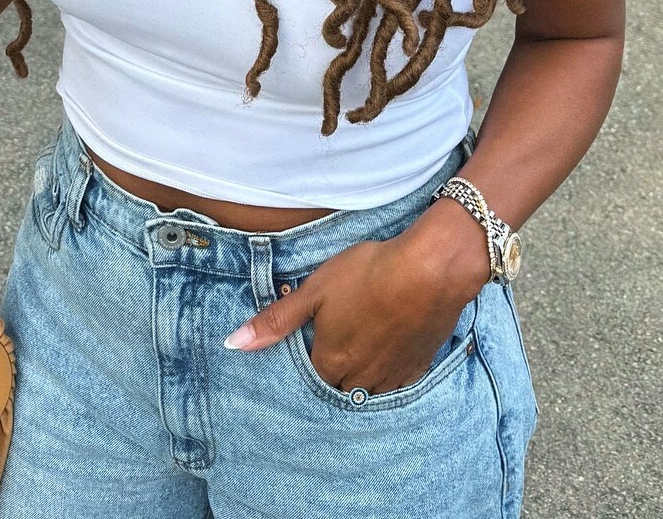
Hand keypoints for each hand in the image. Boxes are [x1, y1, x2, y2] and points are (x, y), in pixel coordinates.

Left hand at [222, 205, 489, 394]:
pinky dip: (389, 376)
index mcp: (331, 362)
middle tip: (332, 352)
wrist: (430, 271)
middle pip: (338, 388)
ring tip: (357, 357)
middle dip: (333, 375)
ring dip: (360, 380)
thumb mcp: (315, 290)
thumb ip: (276, 320)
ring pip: (369, 391)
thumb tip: (233, 345)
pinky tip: (388, 357)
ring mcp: (392, 376)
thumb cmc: (367, 274)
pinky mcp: (419, 367)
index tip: (308, 348)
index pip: (309, 379)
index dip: (307, 364)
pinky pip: (398, 385)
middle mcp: (360, 379)